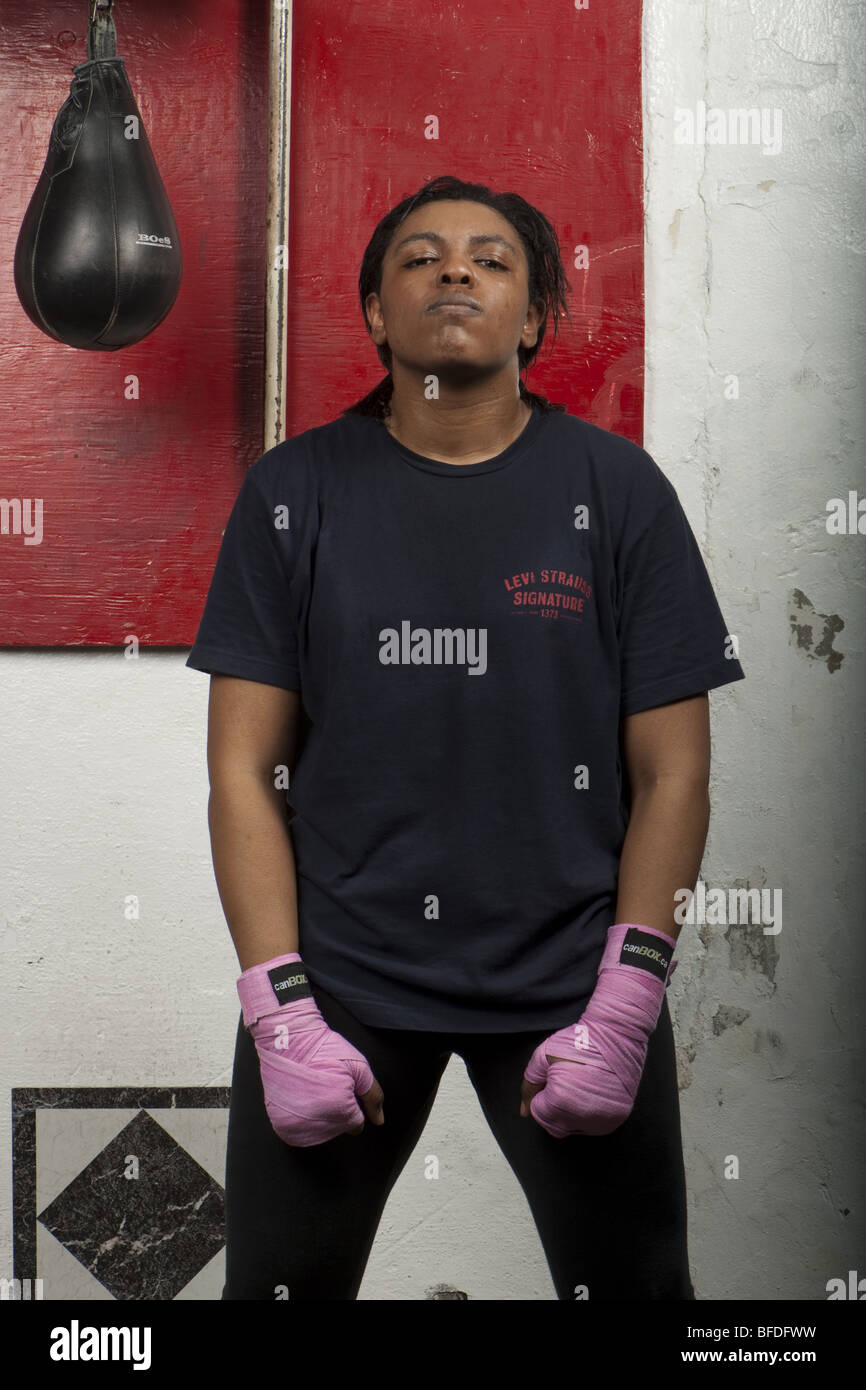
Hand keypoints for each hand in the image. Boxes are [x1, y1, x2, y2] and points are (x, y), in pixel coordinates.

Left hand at [520, 923, 676, 1137]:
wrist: (623, 1018)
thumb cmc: (581, 1030)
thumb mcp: (547, 1050)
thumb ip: (531, 1080)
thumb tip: (522, 1109)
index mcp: (569, 1100)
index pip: (541, 1114)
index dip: (538, 1091)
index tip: (549, 1068)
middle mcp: (593, 1115)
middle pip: (559, 1124)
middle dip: (554, 1099)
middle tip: (563, 1068)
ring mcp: (611, 1115)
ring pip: (579, 1124)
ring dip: (572, 1105)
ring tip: (578, 1073)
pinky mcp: (624, 1109)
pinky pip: (598, 1120)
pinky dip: (590, 1107)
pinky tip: (591, 1082)